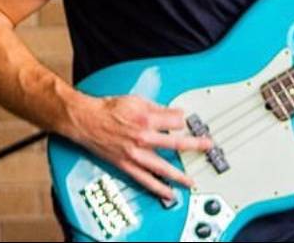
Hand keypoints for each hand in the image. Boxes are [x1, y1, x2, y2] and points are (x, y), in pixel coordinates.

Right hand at [69, 94, 213, 201]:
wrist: (86, 120)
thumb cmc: (107, 109)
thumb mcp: (134, 100)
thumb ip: (156, 107)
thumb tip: (173, 113)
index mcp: (145, 119)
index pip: (174, 121)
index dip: (183, 120)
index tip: (188, 121)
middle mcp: (142, 137)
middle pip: (175, 143)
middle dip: (194, 145)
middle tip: (207, 147)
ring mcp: (135, 153)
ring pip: (163, 167)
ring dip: (180, 175)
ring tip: (192, 181)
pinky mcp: (127, 164)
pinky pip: (145, 179)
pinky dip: (158, 187)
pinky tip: (169, 193)